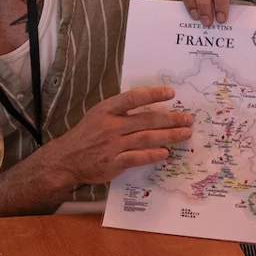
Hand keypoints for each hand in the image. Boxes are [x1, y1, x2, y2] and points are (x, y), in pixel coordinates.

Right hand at [42, 87, 192, 187]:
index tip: (171, 93)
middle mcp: (110, 126)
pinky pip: (136, 158)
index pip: (133, 98)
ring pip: (146, 138)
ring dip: (168, 136)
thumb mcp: (98, 115)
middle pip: (146, 120)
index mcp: (107, 110)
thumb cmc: (86, 135)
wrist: (67, 159)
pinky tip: (165, 153)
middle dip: (170, 119)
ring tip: (184, 134)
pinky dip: (152, 155)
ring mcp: (112, 145)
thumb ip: (120, 110)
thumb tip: (149, 107)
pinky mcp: (113, 163)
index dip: (153, 94)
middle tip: (188, 119)